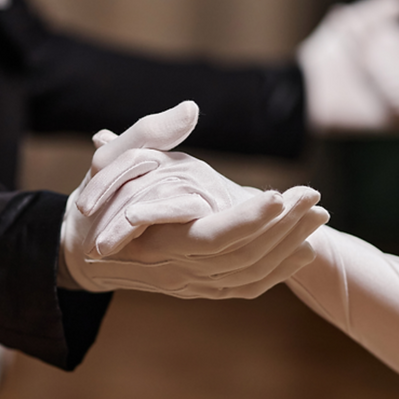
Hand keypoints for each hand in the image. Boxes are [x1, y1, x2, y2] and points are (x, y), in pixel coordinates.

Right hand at [60, 102, 329, 298]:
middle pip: (243, 258)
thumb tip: (191, 109)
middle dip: (283, 226)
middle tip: (313, 194)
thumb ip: (148, 133)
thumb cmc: (94, 202)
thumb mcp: (109, 162)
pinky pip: (247, 287)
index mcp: (156, 243)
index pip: (212, 239)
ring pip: (251, 273)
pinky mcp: (202, 289)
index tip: (278, 194)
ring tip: (318, 214)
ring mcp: (193, 286)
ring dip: (289, 245)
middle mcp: (179, 273)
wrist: (80, 252)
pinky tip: (304, 249)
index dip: (248, 220)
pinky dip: (279, 270)